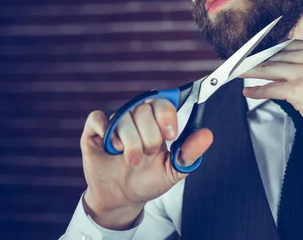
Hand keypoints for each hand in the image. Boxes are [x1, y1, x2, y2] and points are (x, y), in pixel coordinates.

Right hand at [80, 99, 212, 228]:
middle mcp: (136, 118)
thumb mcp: (173, 170)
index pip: (163, 102)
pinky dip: (105, 130)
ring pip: (123, 117)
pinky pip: (97, 118)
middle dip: (149, 137)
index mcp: (157, 122)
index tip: (170, 135)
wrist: (123, 199)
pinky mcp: (94, 132)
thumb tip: (207, 135)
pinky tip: (112, 147)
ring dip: (130, 143)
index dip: (166, 115)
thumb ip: (190, 152)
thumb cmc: (150, 180)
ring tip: (132, 160)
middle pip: (144, 109)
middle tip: (148, 155)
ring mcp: (115, 123)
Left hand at [240, 40, 302, 159]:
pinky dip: (255, 91)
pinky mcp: (299, 91)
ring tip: (234, 73)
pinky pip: (269, 88)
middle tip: (234, 63)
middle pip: (272, 55)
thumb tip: (282, 66)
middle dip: (251, 59)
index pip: (283, 45)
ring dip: (246, 72)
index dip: (263, 49)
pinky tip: (247, 92)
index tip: (248, 52)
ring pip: (267, 69)